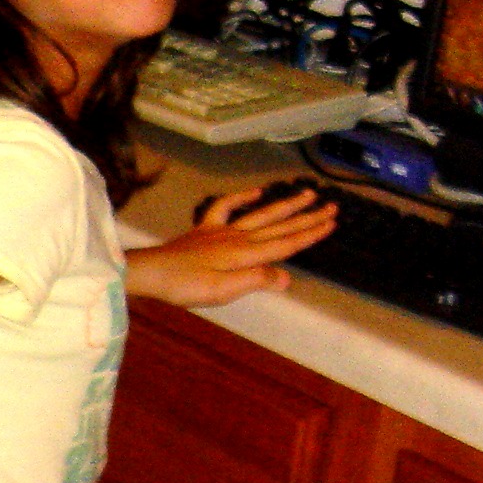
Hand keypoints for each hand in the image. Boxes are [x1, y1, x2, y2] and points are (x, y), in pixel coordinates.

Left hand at [128, 185, 336, 307]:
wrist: (150, 272)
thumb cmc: (185, 286)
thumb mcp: (223, 290)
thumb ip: (256, 281)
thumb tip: (287, 277)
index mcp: (246, 254)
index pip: (286, 244)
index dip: (310, 234)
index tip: (332, 223)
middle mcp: (238, 238)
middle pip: (279, 226)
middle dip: (307, 217)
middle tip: (332, 206)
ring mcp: (221, 231)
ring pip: (261, 214)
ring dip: (285, 205)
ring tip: (306, 194)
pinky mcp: (205, 230)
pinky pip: (226, 207)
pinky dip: (242, 197)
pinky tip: (255, 192)